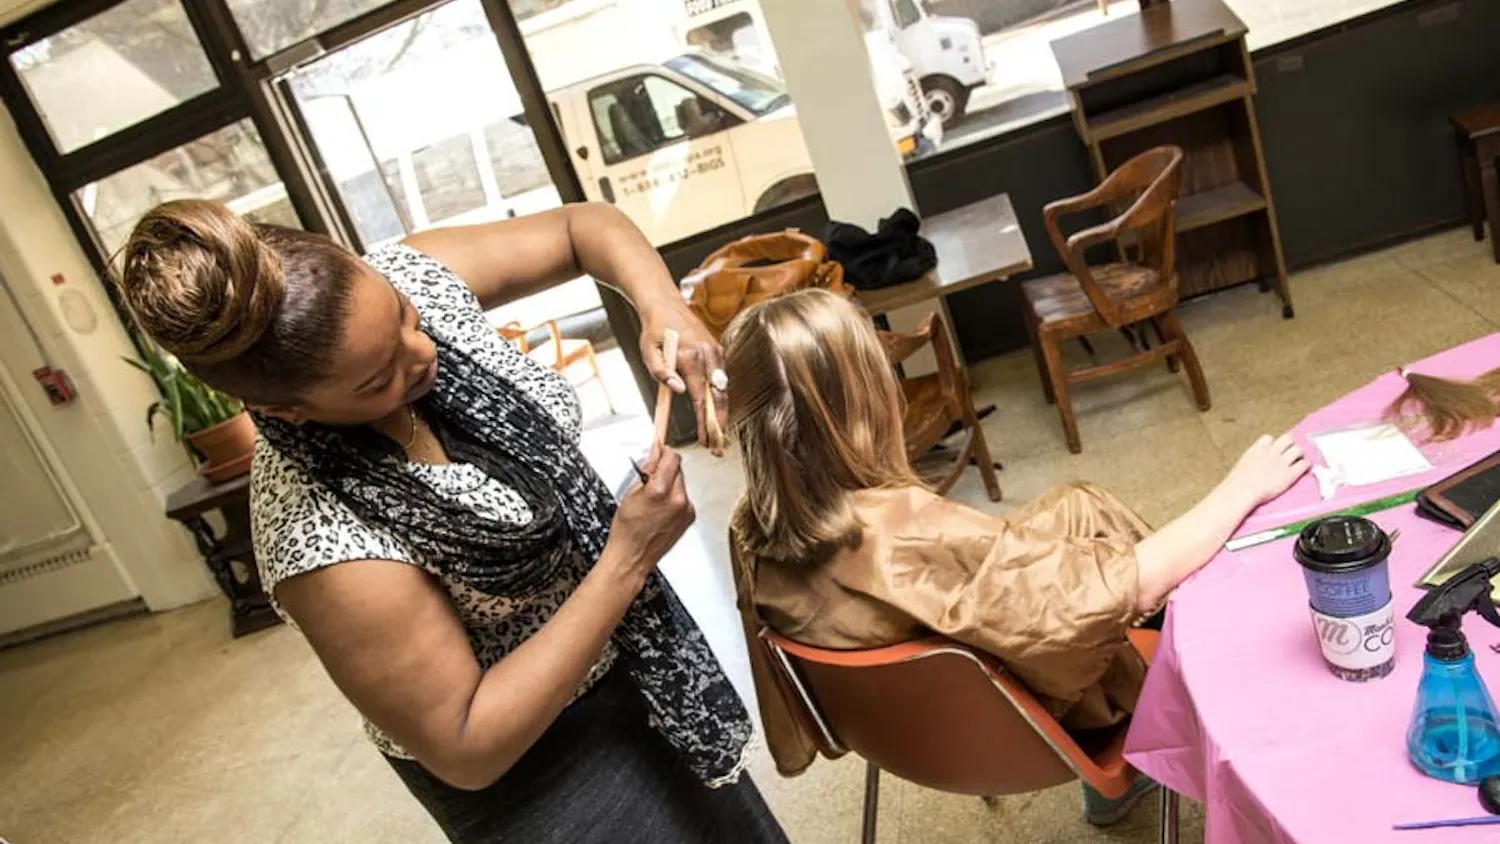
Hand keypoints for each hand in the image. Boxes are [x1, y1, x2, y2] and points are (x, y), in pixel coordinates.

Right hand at [604, 447, 694, 582]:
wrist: (632, 558)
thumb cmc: (627, 532)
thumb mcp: (630, 494)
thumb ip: (647, 472)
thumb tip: (655, 457)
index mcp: (661, 490)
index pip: (672, 458)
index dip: (663, 452)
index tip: (658, 451)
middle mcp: (678, 500)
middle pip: (678, 469)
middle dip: (665, 469)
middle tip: (649, 477)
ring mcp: (686, 510)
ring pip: (681, 483)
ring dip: (670, 483)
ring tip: (654, 497)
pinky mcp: (689, 518)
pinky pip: (684, 497)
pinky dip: (674, 497)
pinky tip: (661, 508)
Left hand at [641, 308, 727, 452]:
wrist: (665, 304)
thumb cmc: (655, 329)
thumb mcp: (648, 351)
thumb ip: (661, 372)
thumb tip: (679, 390)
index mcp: (691, 356)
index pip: (700, 397)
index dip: (704, 421)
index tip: (706, 439)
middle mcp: (708, 354)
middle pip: (719, 397)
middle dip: (720, 423)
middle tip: (719, 446)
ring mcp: (716, 352)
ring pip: (724, 389)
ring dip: (722, 412)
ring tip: (718, 434)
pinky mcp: (718, 350)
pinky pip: (722, 378)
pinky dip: (721, 397)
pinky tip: (716, 412)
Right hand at [1224, 433, 1309, 506]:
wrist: (1243, 490)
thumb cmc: (1237, 481)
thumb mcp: (1243, 464)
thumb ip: (1252, 459)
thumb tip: (1255, 462)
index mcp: (1258, 448)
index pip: (1269, 438)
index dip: (1273, 443)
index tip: (1273, 449)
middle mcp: (1272, 452)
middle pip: (1287, 439)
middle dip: (1290, 444)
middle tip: (1290, 452)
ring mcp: (1282, 462)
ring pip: (1298, 449)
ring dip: (1299, 453)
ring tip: (1299, 459)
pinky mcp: (1290, 474)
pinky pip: (1304, 464)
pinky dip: (1306, 464)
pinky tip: (1305, 467)